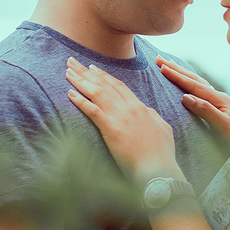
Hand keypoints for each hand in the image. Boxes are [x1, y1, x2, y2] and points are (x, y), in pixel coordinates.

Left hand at [65, 58, 181, 183]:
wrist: (159, 169)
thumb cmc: (162, 153)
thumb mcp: (162, 128)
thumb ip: (153, 117)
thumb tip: (147, 110)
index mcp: (140, 107)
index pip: (118, 85)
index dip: (103, 75)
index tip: (91, 67)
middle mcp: (129, 108)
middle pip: (104, 84)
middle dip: (86, 71)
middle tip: (72, 61)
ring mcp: (120, 117)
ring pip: (96, 93)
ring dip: (80, 80)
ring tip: (67, 71)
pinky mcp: (111, 129)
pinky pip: (92, 111)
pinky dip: (80, 101)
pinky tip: (69, 93)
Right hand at [157, 57, 229, 149]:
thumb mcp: (223, 126)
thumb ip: (206, 110)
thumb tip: (185, 96)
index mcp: (219, 99)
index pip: (193, 85)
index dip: (177, 76)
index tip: (162, 67)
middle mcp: (218, 97)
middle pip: (194, 79)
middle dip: (176, 69)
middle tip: (158, 59)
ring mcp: (218, 102)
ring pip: (196, 83)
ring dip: (181, 73)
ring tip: (168, 65)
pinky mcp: (216, 108)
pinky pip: (199, 90)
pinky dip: (188, 82)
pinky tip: (184, 81)